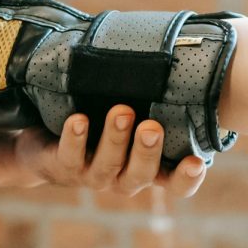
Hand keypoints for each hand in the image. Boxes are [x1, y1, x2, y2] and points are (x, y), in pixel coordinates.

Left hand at [14, 104, 206, 198]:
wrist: (50, 145)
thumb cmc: (104, 127)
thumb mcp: (133, 119)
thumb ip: (155, 104)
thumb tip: (185, 65)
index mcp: (149, 168)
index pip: (175, 183)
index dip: (187, 178)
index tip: (197, 162)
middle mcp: (124, 177)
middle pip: (141, 174)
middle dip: (147, 151)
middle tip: (152, 128)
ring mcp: (94, 175)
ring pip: (107, 164)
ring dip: (115, 139)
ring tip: (121, 111)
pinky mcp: (64, 167)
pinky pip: (70, 156)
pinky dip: (75, 138)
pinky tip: (79, 120)